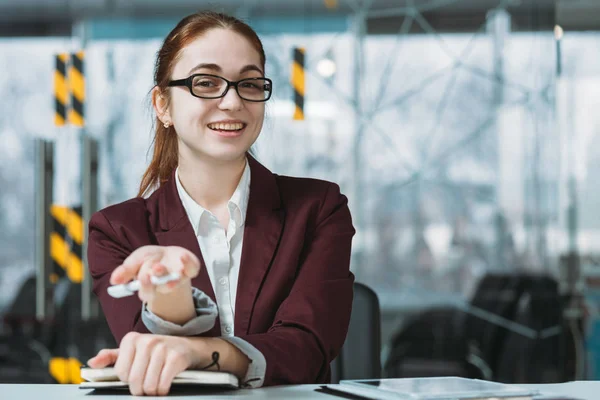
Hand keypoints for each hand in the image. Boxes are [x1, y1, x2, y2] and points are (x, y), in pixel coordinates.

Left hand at [87, 332, 201, 395]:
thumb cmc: (156, 351)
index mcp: (131, 339)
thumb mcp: (133, 350)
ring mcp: (162, 348)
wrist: (187, 346)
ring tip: (156, 385)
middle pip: (134, 380)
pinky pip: (163, 384)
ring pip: (148, 385)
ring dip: (152, 392)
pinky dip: (163, 390)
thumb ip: (111, 357)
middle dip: (140, 389)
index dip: (128, 379)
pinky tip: (165, 385)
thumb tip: (91, 363)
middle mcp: (146, 341)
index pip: (120, 372)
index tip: (137, 375)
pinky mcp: (175, 358)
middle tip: (146, 386)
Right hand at [110, 245, 200, 302]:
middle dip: (158, 281)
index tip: (143, 278)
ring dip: (174, 278)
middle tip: (153, 273)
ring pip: (177, 281)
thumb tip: (114, 280)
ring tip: (170, 270)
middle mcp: (165, 284)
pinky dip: (188, 263)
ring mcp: (179, 277)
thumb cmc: (150, 259)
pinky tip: (183, 256)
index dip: (146, 287)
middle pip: (162, 287)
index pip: (147, 292)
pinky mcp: (190, 269)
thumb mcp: (135, 261)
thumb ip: (125, 270)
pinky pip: (192, 269)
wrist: (169, 256)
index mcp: (150, 286)